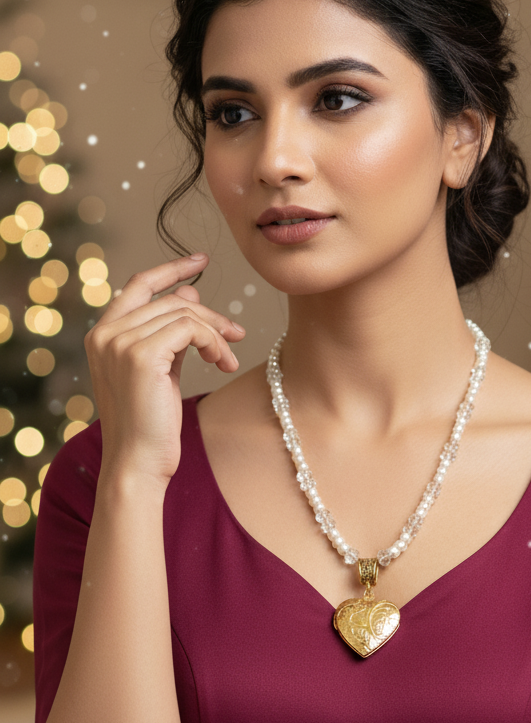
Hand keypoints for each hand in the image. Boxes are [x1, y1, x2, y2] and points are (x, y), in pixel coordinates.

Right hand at [84, 253, 244, 484]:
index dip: (171, 270)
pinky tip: (223, 363)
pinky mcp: (140, 354)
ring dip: (216, 334)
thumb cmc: (150, 422)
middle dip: (209, 315)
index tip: (200, 260)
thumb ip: (169, 330)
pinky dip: (214, 342)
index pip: (138, 285)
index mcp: (102, 334)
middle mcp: (104, 333)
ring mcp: (119, 342)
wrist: (138, 462)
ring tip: (229, 358)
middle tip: (236, 334)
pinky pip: (190, 329)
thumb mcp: (160, 367)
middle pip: (170, 301)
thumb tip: (189, 292)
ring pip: (184, 313)